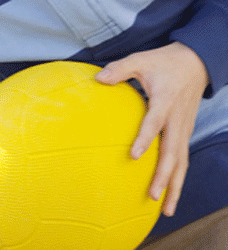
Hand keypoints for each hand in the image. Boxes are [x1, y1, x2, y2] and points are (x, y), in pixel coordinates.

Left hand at [94, 42, 208, 216]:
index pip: (154, 124)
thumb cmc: (165, 63)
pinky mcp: (184, 133)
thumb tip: (98, 79)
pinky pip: (182, 159)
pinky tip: (170, 195)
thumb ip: (120, 69)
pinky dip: (178, 179)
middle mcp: (177, 120)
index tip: (134, 156)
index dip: (145, 139)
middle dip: (163, 176)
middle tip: (152, 196)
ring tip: (166, 209)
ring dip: (174, 186)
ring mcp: (183, 129)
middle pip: (172, 153)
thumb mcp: (141, 60)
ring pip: (181, 162)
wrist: (197, 62)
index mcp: (165, 102)